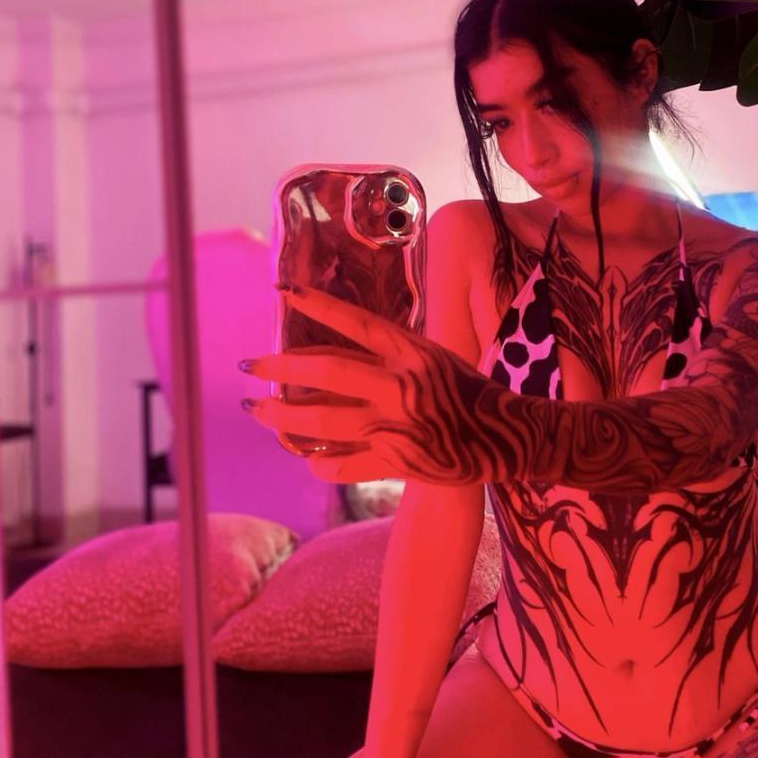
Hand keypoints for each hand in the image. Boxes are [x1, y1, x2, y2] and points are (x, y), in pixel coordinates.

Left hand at [237, 285, 499, 484]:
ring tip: (260, 412)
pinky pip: (343, 466)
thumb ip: (388, 354)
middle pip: (328, 371)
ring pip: (324, 421)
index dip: (318, 306)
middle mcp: (401, 386)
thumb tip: (331, 350)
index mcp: (412, 353)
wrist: (505, 436)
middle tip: (251, 365)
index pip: (356, 323)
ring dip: (284, 416)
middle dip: (282, 366)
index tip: (283, 292)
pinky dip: (319, 463)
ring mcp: (397, 427)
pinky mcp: (397, 463)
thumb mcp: (433, 358)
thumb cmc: (468, 390)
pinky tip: (306, 458)